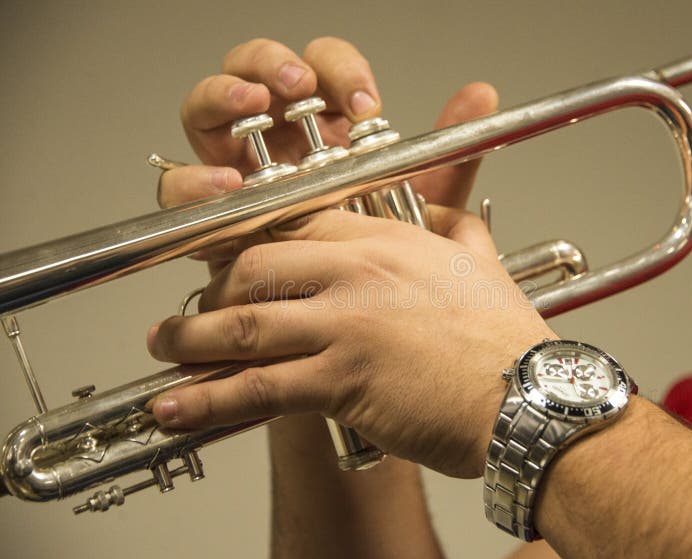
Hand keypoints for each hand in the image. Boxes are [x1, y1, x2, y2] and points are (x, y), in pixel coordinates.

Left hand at [148, 209, 555, 477]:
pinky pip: (258, 386)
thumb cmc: (507, 340)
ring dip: (190, 338)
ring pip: (242, 322)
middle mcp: (359, 272)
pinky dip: (207, 398)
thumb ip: (460, 225)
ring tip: (164, 347)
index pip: (294, 222)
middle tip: (197, 309)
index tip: (227, 258)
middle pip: (254, 266)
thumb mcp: (482, 263)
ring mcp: (346, 324)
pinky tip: (175, 406)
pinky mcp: (342, 379)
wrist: (532, 398)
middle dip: (213, 289)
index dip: (249, 240)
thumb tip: (456, 208)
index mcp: (387, 240)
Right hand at [156, 36, 497, 272]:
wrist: (346, 326)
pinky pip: (181, 188)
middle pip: (248, 72)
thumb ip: (443, 154)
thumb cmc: (372, 266)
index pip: (317, 70)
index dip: (334, 70)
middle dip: (267, 67)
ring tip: (250, 108)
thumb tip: (479, 94)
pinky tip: (224, 183)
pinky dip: (194, 179)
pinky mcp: (206, 215)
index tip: (362, 101)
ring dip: (222, 101)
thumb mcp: (411, 209)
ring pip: (204, 114)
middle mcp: (271, 144)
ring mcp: (232, 172)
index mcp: (318, 131)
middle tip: (296, 86)